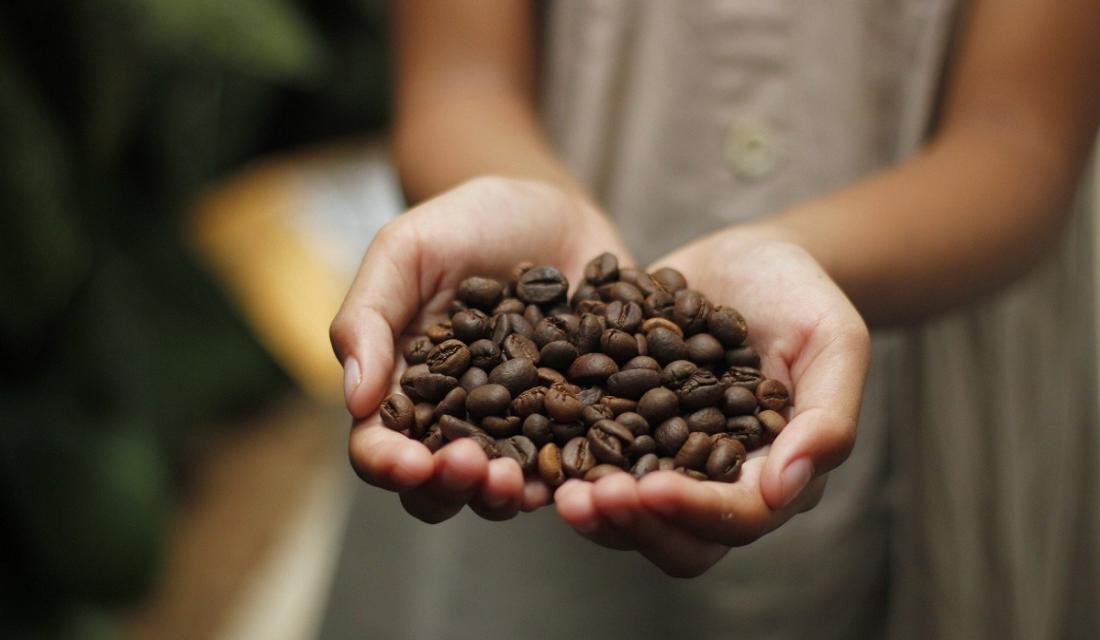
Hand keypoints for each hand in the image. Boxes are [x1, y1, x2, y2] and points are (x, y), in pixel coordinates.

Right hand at [330, 176, 632, 523]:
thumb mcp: (406, 251)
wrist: (552, 209)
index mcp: (403, 390)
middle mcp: (457, 421)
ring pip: (504, 489)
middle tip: (473, 467)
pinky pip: (574, 463)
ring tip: (522, 482)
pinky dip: (574, 479)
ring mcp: (518, 428)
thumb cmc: (466, 224)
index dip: (387, 464)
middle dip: (451, 488)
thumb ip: (370, 317)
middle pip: (440, 484)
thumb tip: (355, 401)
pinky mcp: (576, 421)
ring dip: (508, 496)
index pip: (380, 445)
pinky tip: (580, 476)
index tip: (409, 463)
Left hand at [555, 227, 869, 575]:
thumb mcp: (833, 338)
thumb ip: (828, 414)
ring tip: (554, 489)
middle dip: (632, 524)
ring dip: (593, 509)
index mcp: (776, 472)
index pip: (739, 516)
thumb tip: (786, 489)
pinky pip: (593, 464)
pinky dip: (566, 464)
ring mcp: (668, 461)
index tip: (649, 490)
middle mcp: (719, 481)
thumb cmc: (800, 294)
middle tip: (584, 499)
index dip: (695, 512)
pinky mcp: (626, 432)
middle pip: (680, 539)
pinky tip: (532, 445)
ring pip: (631, 515)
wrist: (747, 258)